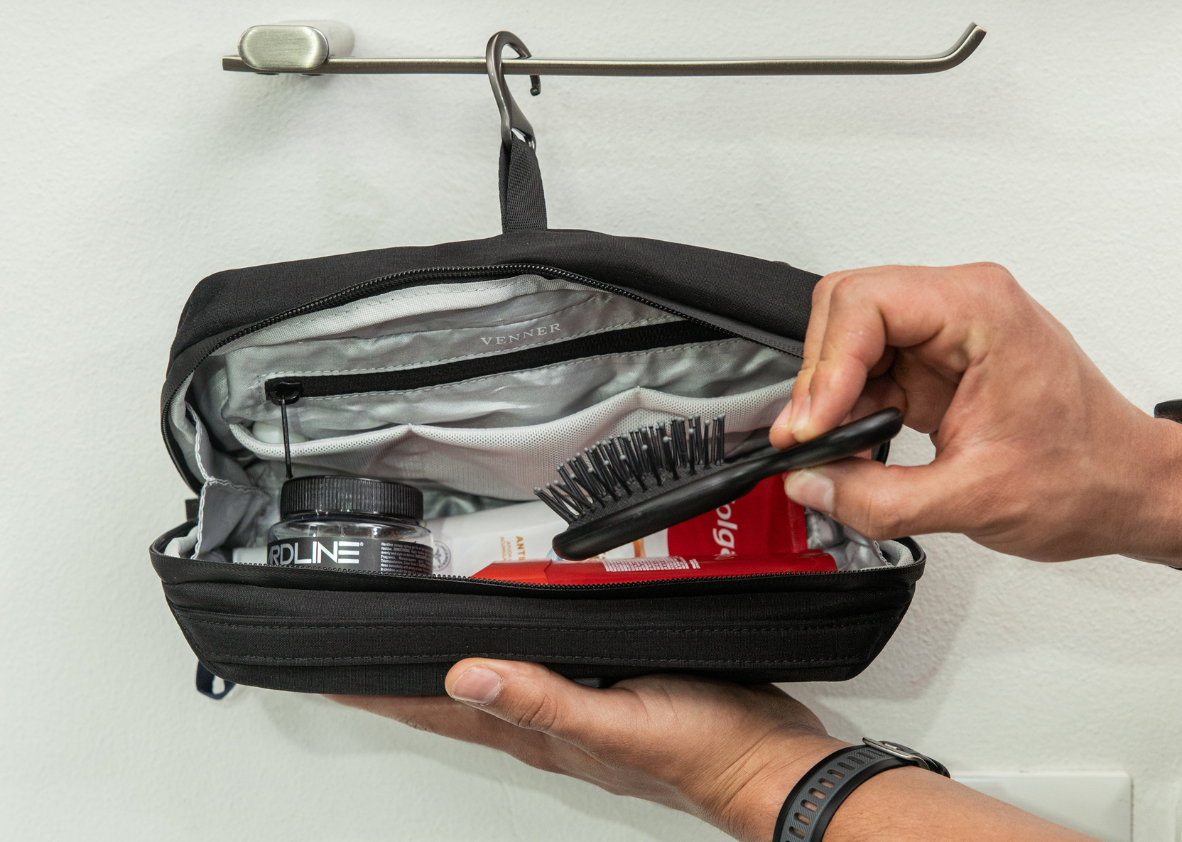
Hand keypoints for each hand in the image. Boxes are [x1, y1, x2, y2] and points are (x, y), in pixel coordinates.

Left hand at [329, 660, 844, 841]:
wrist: (772, 761)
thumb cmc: (705, 750)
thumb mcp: (617, 724)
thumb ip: (542, 700)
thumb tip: (467, 674)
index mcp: (541, 732)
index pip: (444, 709)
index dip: (389, 692)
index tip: (341, 674)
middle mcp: (551, 722)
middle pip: (459, 697)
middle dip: (408, 678)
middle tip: (365, 653)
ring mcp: (580, 708)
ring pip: (500, 680)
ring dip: (456, 663)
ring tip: (419, 644)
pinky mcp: (613, 687)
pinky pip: (544, 668)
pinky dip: (515, 654)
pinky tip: (517, 639)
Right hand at [770, 263, 1181, 562]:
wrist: (1125, 491)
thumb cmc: (1086, 476)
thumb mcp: (974, 499)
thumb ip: (879, 498)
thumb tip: (810, 483)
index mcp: (981, 310)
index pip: (866, 305)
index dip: (825, 367)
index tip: (812, 426)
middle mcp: (960, 307)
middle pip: (846, 309)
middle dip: (819, 376)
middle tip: (810, 434)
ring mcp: (945, 333)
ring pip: (848, 339)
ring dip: (830, 395)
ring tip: (831, 448)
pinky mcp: (934, 364)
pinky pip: (867, 370)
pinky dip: (847, 409)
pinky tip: (853, 444)